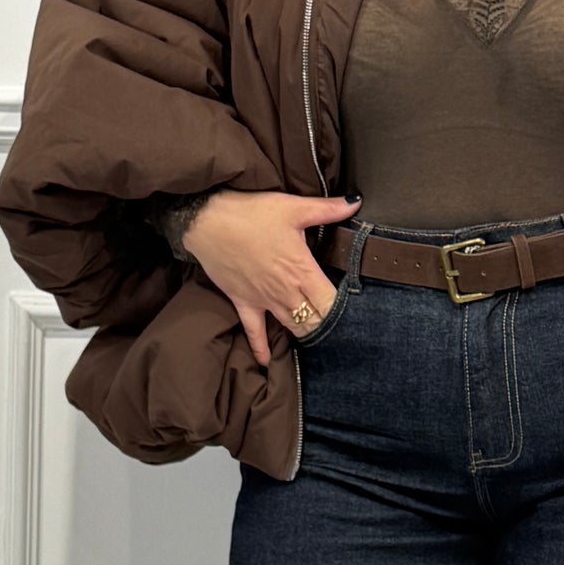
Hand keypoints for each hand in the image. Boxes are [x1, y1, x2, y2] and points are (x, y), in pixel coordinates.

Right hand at [182, 191, 361, 366]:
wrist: (207, 221)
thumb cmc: (251, 213)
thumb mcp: (293, 207)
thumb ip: (327, 209)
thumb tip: (356, 202)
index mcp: (302, 271)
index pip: (331, 303)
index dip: (345, 312)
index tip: (356, 314)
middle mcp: (285, 292)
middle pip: (315, 320)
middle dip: (329, 327)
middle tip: (343, 332)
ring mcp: (264, 301)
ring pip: (292, 328)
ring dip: (306, 335)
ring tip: (319, 340)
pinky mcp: (243, 303)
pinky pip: (254, 332)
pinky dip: (261, 348)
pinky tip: (267, 362)